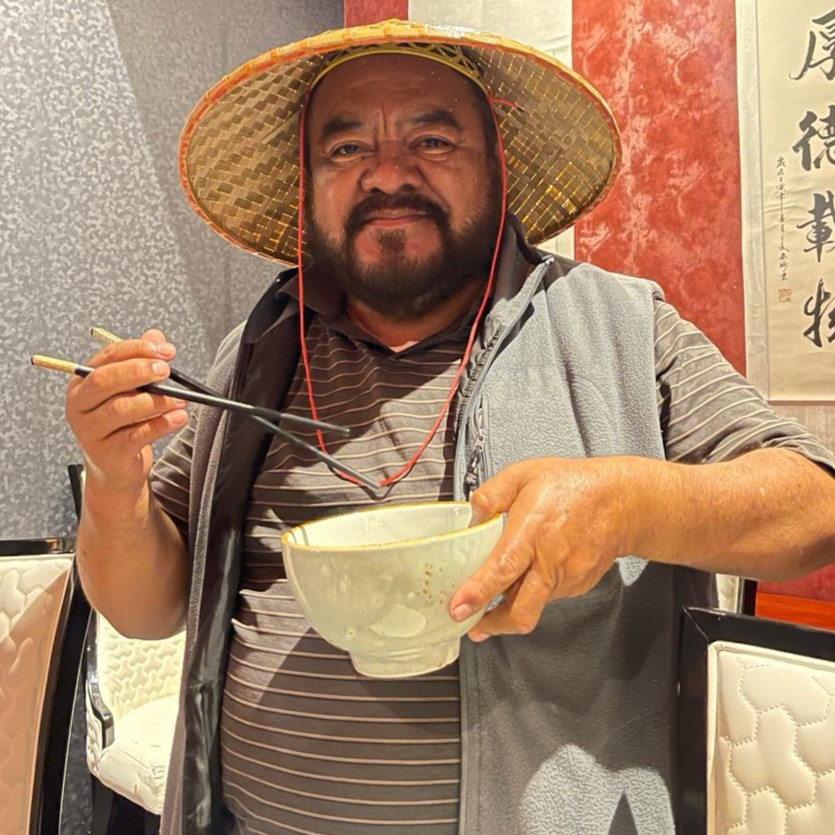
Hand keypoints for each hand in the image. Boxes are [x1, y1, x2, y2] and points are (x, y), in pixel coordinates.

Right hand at [65, 329, 187, 492]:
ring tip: (181, 399)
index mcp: (83, 382)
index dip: (138, 350)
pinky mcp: (107, 453)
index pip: (107, 357)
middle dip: (139, 371)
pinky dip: (161, 425)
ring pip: (121, 408)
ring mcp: (90, 430)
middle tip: (166, 370)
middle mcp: (80, 404)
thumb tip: (156, 336)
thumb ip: (141, 361)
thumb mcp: (130, 390)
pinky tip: (178, 418)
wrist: (115, 466)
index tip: (166, 350)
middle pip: (105, 380)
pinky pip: (136, 435)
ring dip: (156, 401)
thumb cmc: (121, 423)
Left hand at [448, 456, 638, 640]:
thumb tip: (472, 517)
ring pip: (532, 605)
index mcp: (531, 532)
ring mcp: (566, 578)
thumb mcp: (524, 474)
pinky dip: (533, 590)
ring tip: (499, 589)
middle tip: (471, 623)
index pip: (501, 570)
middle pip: (520, 611)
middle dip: (492, 625)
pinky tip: (532, 571)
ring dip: (512, 603)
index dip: (478, 593)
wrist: (621, 500)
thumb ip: (492, 494)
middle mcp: (549, 562)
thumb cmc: (573, 485)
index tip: (458, 608)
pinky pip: (548, 595)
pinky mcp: (577, 586)